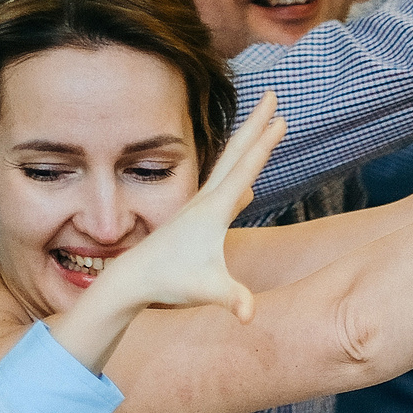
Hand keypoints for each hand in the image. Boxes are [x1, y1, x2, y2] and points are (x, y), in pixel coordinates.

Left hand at [85, 93, 285, 331]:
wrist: (132, 280)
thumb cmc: (168, 282)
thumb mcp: (207, 290)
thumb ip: (231, 299)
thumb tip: (248, 316)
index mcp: (212, 209)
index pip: (245, 169)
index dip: (264, 143)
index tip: (280, 116)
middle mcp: (205, 201)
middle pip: (237, 154)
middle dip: (256, 124)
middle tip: (271, 96)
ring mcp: (200, 208)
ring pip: (229, 167)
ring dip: (247, 144)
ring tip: (263, 126)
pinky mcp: (198, 220)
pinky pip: (225, 189)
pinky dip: (239, 176)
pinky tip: (247, 186)